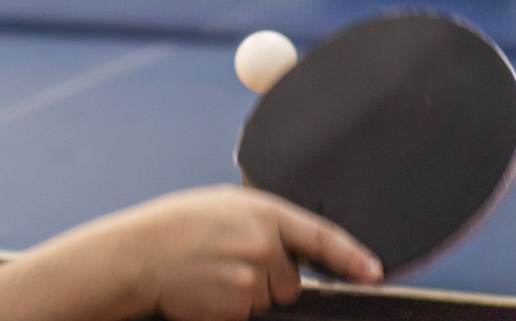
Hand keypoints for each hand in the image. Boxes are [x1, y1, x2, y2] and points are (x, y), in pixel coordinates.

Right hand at [124, 186, 381, 320]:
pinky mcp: (235, 309)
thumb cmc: (181, 224)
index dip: (352, 257)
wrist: (141, 253)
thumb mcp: (228, 205)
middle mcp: (263, 247)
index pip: (322, 238)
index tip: (374, 271)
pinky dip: (231, 305)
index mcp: (264, 214)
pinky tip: (208, 286)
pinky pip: (247, 313)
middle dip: (271, 274)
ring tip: (215, 269)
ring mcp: (250, 281)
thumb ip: (265, 221)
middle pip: (292, 279)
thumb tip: (291, 243)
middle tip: (234, 258)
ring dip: (249, 289)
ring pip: (269, 297)